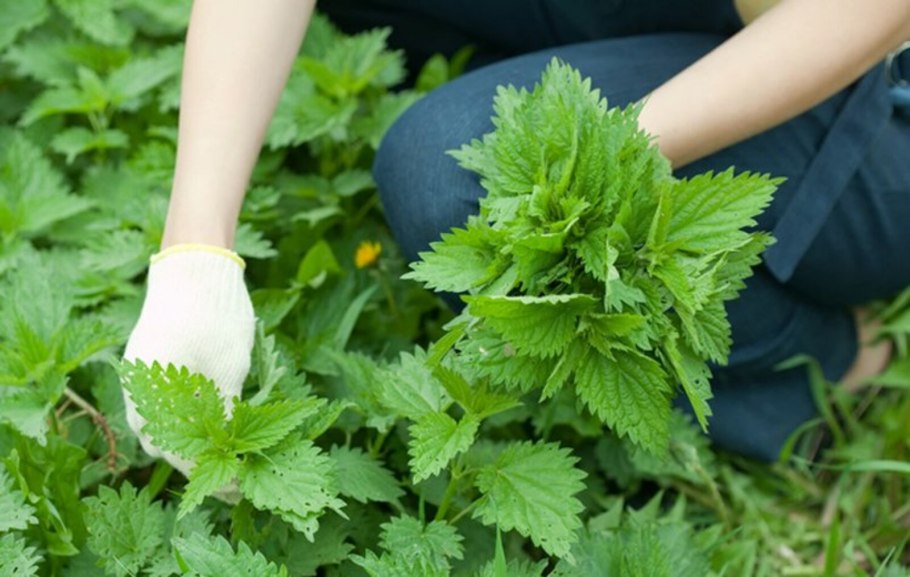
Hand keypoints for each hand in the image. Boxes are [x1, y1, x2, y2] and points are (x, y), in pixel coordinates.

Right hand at [121, 245, 254, 475]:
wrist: (195, 267)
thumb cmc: (214, 319)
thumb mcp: (229, 373)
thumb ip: (224, 416)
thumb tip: (231, 452)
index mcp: (153, 401)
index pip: (182, 457)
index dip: (213, 475)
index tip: (239, 488)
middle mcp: (140, 396)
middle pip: (169, 445)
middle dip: (203, 461)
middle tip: (238, 473)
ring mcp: (143, 380)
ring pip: (165, 426)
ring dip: (194, 440)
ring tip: (229, 449)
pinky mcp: (151, 366)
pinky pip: (164, 404)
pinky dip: (188, 417)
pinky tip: (213, 419)